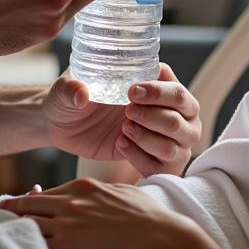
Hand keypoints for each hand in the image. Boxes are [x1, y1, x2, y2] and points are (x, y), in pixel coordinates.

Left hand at [0, 178, 217, 248]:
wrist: (159, 240)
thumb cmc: (150, 219)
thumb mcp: (125, 193)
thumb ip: (106, 192)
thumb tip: (102, 196)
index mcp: (85, 187)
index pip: (48, 193)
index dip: (32, 199)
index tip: (22, 202)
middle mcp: (70, 201)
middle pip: (30, 204)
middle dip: (11, 208)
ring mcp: (66, 224)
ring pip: (26, 223)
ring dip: (10, 227)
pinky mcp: (66, 247)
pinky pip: (33, 244)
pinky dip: (19, 245)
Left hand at [42, 63, 201, 177]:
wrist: (60, 124)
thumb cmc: (70, 96)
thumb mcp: (66, 87)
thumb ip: (72, 87)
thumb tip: (81, 94)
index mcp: (155, 82)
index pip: (175, 86)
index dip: (160, 91)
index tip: (132, 92)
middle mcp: (167, 108)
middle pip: (188, 112)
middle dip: (158, 115)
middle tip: (128, 112)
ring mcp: (163, 136)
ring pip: (178, 143)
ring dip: (152, 138)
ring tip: (124, 130)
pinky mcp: (152, 159)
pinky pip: (164, 166)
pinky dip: (143, 158)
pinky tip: (120, 145)